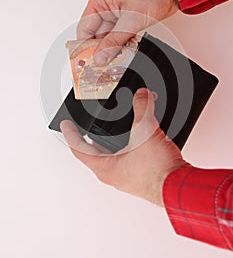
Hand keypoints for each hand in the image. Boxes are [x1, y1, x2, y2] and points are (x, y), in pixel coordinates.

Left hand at [60, 88, 188, 206]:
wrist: (179, 186)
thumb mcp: (145, 132)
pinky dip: (128, 143)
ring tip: (115, 123)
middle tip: (89, 122)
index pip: (79, 149)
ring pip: (113, 153)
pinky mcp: (140, 173)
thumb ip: (142, 108)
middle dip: (92, 134)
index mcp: (106, 167)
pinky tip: (137, 135)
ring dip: (112, 138)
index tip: (65, 124)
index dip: (71, 134)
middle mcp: (114, 173)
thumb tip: (142, 95)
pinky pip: (128, 155)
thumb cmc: (159, 172)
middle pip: (95, 151)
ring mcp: (127, 174)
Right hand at [77, 0, 177, 64]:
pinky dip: (121, 47)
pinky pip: (118, 39)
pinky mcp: (126, 23)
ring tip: (114, 62)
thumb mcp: (132, 18)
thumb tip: (101, 56)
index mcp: (100, 2)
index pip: (84, 29)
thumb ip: (115, 39)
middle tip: (102, 66)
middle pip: (95, 36)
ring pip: (107, 39)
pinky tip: (123, 55)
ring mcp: (116, 17)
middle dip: (99, 51)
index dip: (84, 47)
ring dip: (111, 50)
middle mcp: (105, 9)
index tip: (88, 62)